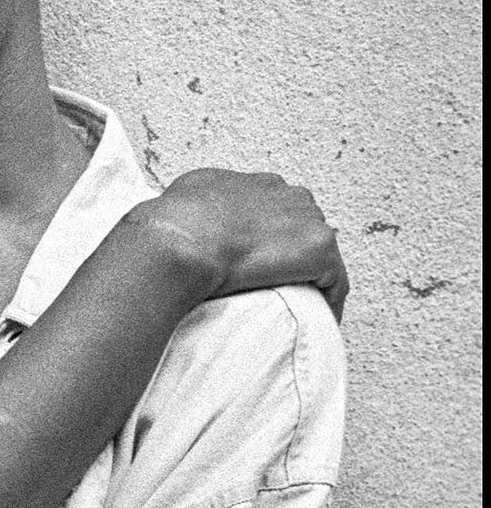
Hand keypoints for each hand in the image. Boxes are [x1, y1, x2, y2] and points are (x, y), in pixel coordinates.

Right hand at [143, 169, 348, 322]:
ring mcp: (306, 218)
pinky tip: (315, 323)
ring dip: (310, 278)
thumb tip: (190, 221)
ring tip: (297, 309)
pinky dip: (327, 303)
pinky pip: (334, 281)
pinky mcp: (319, 247)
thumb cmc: (172, 224)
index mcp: (254, 184)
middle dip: (293, 256)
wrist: (180, 237)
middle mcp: (285, 193)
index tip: (261, 264)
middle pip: (303, 228)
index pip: (276, 210)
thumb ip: (199, 205)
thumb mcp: (182, 198)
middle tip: (278, 289)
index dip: (271, 240)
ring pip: (320, 254)